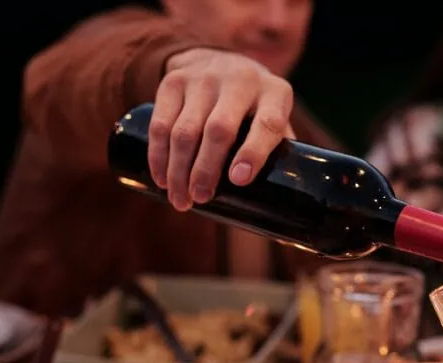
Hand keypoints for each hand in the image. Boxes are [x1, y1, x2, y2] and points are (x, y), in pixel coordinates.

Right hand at [148, 48, 294, 210]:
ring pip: (186, 130)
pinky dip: (158, 155)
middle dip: (206, 170)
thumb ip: (280, 158)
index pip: (267, 124)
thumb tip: (284, 223)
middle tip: (200, 200)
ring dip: (179, 170)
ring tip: (180, 200)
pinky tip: (161, 178)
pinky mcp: (173, 81)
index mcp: (275, 94)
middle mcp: (241, 80)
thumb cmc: (254, 108)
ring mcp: (204, 78)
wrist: (217, 59)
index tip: (239, 180)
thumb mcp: (274, 119)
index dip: (253, 153)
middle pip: (219, 130)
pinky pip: (161, 123)